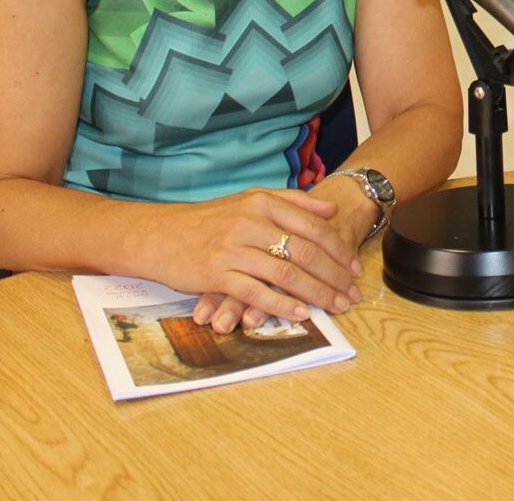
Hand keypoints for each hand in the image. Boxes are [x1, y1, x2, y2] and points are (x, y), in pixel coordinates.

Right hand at [145, 185, 368, 333]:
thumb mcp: (250, 200)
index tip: (355, 268)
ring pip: (285, 273)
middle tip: (353, 294)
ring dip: (316, 293)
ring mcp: (233, 248)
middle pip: (305, 251)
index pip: (313, 227)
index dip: (338, 249)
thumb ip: (292, 203)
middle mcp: (251, 222)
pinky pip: (256, 292)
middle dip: (334, 275)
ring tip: (335, 307)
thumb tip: (330, 211)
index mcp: (263, 203)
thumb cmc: (209, 220)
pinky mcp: (216, 273)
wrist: (159, 234)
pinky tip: (300, 313)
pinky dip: (281, 304)